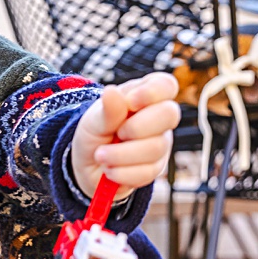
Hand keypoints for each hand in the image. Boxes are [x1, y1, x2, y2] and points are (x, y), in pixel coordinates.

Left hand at [70, 72, 180, 201]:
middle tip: (117, 132)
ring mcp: (160, 144)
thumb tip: (112, 91)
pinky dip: (122, 173)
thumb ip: (107, 109)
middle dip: (137, 127)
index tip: (130, 103)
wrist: (88, 166)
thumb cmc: (94, 134)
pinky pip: (147, 172)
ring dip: (121, 154)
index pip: (165, 85)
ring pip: (155, 148)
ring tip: (101, 155)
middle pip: (169, 114)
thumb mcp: (93, 119)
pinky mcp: (156, 168)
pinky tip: (110, 170)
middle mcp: (158, 118)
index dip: (152, 92)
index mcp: (144, 96)